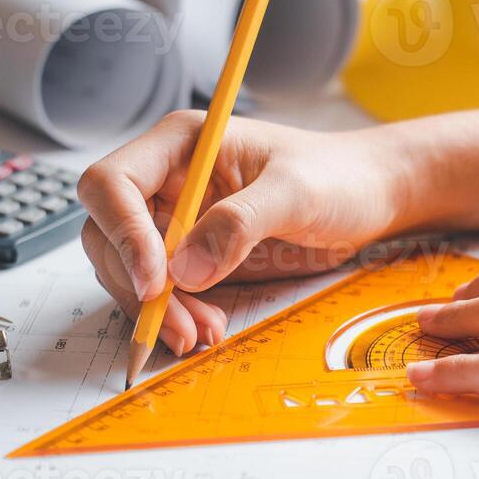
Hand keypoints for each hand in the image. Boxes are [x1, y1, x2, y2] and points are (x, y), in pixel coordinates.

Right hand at [79, 111, 414, 354]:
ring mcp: (177, 219)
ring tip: (199, 334)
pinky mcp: (194, 255)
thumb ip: (241, 222)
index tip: (157, 282)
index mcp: (181, 144)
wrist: (369, 196)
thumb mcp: (297, 192)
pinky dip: (175, 314)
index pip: (113, 184)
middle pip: (109, 233)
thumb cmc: (338, 175)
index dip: (123, 233)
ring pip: (130, 269)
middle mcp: (168, 179)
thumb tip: (185, 270)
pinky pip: (163, 290)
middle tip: (179, 325)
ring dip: (156, 309)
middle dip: (138, 284)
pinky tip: (205, 328)